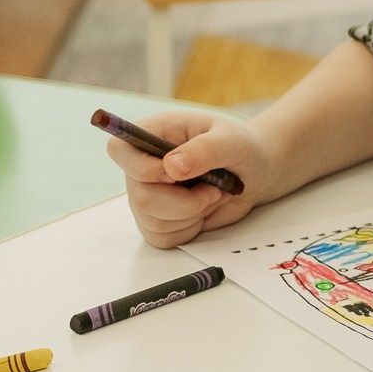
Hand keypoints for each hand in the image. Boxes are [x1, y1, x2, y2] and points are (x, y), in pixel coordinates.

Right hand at [107, 110, 275, 247]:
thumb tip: (171, 166)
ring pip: (152, 221)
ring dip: (192, 213)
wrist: (254, 174)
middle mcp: (142, 166)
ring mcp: (146, 195)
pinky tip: (204, 210)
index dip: (143, 167)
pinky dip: (191, 228)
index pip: (119, 148)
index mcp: (154, 134)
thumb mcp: (231, 141)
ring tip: (212, 194)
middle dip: (185, 201)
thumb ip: (204, 150)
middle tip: (214, 188)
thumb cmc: (241, 149)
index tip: (177, 173)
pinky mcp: (157, 220)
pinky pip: (164, 237)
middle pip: (139, 196)